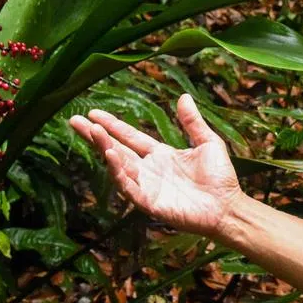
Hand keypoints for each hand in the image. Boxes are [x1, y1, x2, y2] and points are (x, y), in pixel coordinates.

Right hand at [69, 94, 242, 238]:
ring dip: (105, 149)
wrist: (228, 206)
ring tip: (92, 131)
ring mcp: (147, 186)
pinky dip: (118, 172)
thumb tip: (183, 96)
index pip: (130, 137)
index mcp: (160, 154)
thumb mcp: (207, 142)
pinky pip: (129, 186)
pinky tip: (110, 156)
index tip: (93, 112)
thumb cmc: (220, 177)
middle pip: (116, 149)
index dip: (112, 125)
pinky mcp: (149, 202)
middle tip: (75, 120)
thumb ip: (192, 122)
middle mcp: (148, 169)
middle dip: (96, 135)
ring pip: (119, 165)